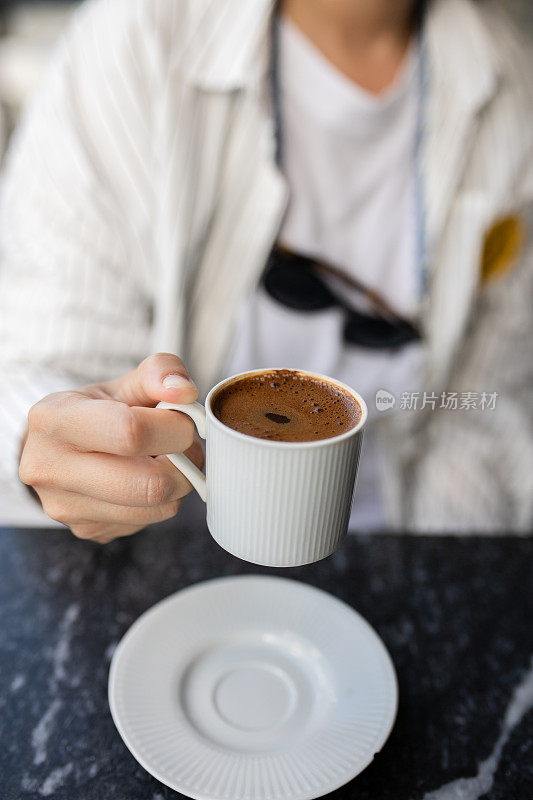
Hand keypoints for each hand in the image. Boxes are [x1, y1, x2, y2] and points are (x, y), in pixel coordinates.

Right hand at [19, 354, 202, 542]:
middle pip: (148, 484)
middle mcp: (50, 469)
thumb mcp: (124, 382)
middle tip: (187, 446)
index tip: (183, 421)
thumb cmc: (100, 410)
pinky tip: (147, 479)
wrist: (64, 447)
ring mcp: (66, 508)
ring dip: (179, 484)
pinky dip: (162, 501)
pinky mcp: (87, 530)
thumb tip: (184, 392)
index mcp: (54, 419)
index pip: (131, 432)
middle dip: (185, 464)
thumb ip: (160, 373)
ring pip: (156, 508)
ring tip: (168, 459)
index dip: (174, 428)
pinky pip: (148, 522)